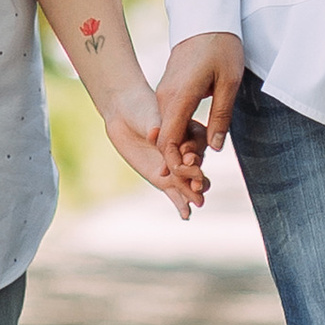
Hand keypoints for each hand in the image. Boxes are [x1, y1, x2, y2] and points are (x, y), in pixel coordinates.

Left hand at [103, 83, 209, 215]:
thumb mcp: (150, 116)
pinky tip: (186, 215)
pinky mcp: (164, 178)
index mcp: (190, 132)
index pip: (195, 146)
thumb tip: (153, 132)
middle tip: (197, 187)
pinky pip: (175, 193)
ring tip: (197, 202)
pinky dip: (181, 204)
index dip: (193, 154)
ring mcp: (176, 167)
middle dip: (197, 178)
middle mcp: (187, 151)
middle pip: (196, 167)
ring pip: (188, 183)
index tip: (189, 159)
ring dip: (193, 193)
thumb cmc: (141, 109)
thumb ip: (155, 126)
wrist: (126, 116)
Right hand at [155, 28, 243, 166]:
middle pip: (165, 139)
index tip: (195, 174)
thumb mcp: (228, 82)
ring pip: (167, 130)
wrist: (207, 17)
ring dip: (182, 147)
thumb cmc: (221, 47)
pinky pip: (170, 119)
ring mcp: (164, 93)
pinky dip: (181, 133)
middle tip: (203, 174)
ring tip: (203, 160)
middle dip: (180, 160)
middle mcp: (165, 98)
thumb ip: (221, 116)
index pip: (167, 141)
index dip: (177, 163)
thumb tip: (216, 147)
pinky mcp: (169, 90)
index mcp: (178, 97)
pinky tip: (199, 139)